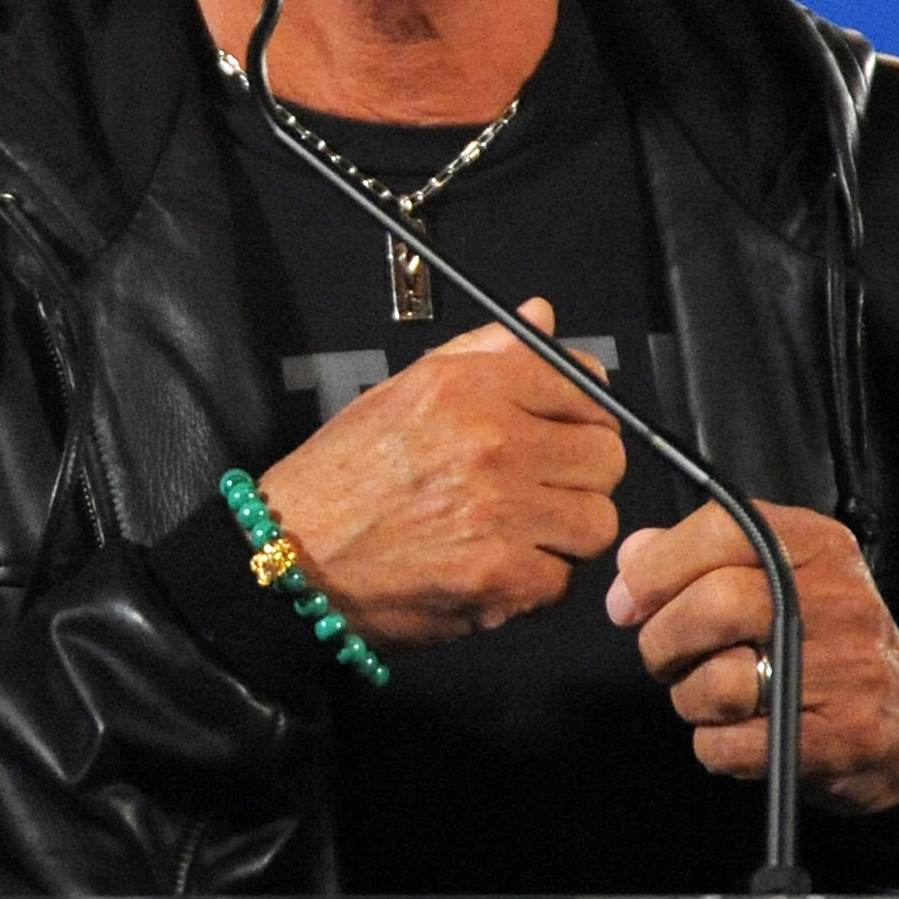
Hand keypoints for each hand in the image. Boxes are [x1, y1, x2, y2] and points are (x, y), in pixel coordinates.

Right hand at [260, 299, 624, 647]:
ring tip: (521, 533)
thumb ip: (483, 352)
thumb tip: (542, 315)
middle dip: (581, 476)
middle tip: (543, 489)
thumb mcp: (404, 390)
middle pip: (605, 458)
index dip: (586, 415)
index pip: (585, 388)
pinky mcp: (500, 578)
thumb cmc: (343, 474)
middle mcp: (492, 443)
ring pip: (595, 523)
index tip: (570, 433)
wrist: (293, 556)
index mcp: (470, 387)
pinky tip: (497, 569)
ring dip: (565, 533)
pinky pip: (562, 581)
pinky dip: (535, 583)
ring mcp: (501, 514)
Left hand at [606, 499, 898, 813]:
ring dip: (688, 697)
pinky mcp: (846, 737)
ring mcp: (850, 670)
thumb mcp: (770, 575)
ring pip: (722, 682)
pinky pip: (739, 744)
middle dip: (663, 639)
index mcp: (817, 544)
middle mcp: (841, 599)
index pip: (722, 530)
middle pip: (717, 606)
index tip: (626, 603)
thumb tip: (632, 558)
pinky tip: (731, 733)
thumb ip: (695, 557)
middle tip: (661, 657)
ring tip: (703, 696)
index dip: (656, 569)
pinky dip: (714, 745)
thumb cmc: (816, 637)